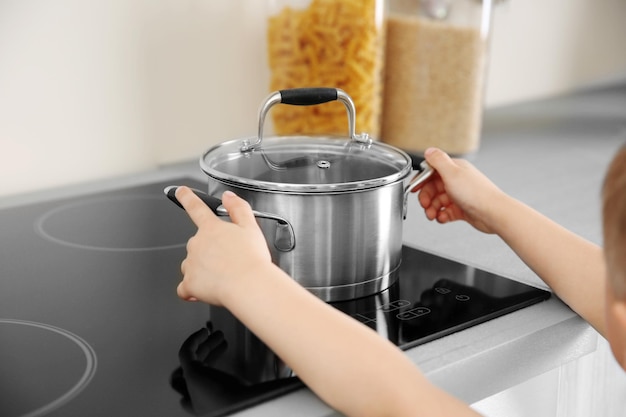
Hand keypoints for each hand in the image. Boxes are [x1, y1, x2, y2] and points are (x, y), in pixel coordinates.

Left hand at [175, 187, 271, 305]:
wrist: (249, 285)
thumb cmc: (252, 259)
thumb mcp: (251, 227)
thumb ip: (238, 208)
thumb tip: (228, 196)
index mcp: (211, 228)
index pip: (196, 207)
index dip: (187, 197)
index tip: (180, 191)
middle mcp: (197, 244)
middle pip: (197, 244)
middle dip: (208, 252)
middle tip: (227, 260)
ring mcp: (191, 264)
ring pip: (191, 265)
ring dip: (201, 270)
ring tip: (221, 277)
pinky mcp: (189, 284)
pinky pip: (185, 288)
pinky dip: (192, 290)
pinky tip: (204, 292)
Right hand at [412, 148, 504, 233]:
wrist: (493, 213)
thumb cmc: (476, 194)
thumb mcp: (452, 173)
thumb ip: (437, 160)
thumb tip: (429, 150)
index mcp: (454, 169)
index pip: (431, 172)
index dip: (421, 181)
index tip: (414, 189)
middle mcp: (457, 181)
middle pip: (433, 188)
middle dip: (426, 198)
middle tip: (425, 205)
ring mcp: (459, 195)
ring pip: (438, 201)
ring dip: (432, 209)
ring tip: (432, 215)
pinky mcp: (462, 208)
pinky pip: (446, 212)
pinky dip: (442, 215)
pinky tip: (442, 218)